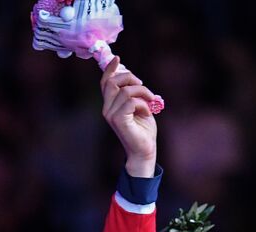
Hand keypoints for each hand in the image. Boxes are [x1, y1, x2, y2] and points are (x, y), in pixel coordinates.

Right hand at [101, 57, 157, 177]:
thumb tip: (130, 76)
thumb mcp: (138, 104)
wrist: (144, 148)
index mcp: (110, 104)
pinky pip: (131, 101)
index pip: (105, 82)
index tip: (118, 58)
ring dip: (143, 92)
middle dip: (132, 79)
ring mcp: (111, 115)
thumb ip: (132, 92)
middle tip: (146, 89)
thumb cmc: (142, 128)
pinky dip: (143, 103)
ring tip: (150, 102)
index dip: (110, 69)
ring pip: (125, 90)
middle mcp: (107, 109)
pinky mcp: (119, 121)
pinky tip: (147, 111)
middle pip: (113, 82)